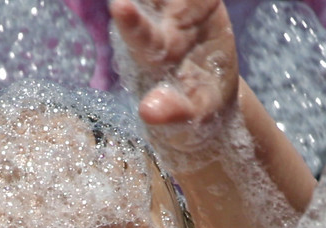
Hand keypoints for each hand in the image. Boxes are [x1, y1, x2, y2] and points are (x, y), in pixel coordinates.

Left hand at [110, 0, 237, 134]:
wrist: (206, 95)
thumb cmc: (193, 113)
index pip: (139, 34)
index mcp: (153, 54)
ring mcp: (176, 7)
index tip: (119, 5)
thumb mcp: (189, 119)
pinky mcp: (198, 0)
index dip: (131, 21)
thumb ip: (171, 112)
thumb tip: (148, 112)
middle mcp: (158, 23)